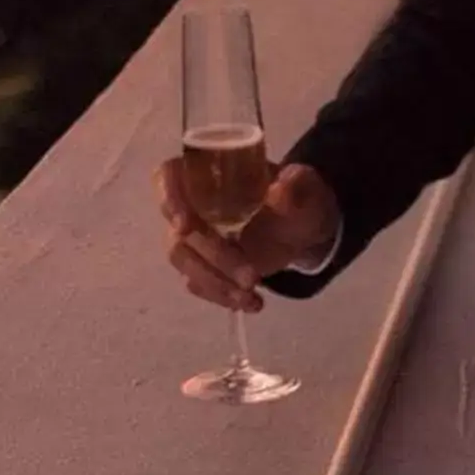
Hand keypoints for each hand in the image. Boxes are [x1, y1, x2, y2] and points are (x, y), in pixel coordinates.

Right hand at [154, 153, 337, 313]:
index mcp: (207, 172)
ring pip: (182, 259)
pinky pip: (197, 281)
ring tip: (251, 296)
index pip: (169, 176)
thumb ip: (295, 185)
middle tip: (251, 277)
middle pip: (178, 231)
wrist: (305, 227)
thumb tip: (279, 191)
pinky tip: (251, 302)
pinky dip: (221, 295)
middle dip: (213, 257)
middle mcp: (192, 202)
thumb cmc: (297, 196)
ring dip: (213, 281)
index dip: (169, 198)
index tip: (185, 227)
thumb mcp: (305, 185)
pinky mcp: (204, 264)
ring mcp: (195, 236)